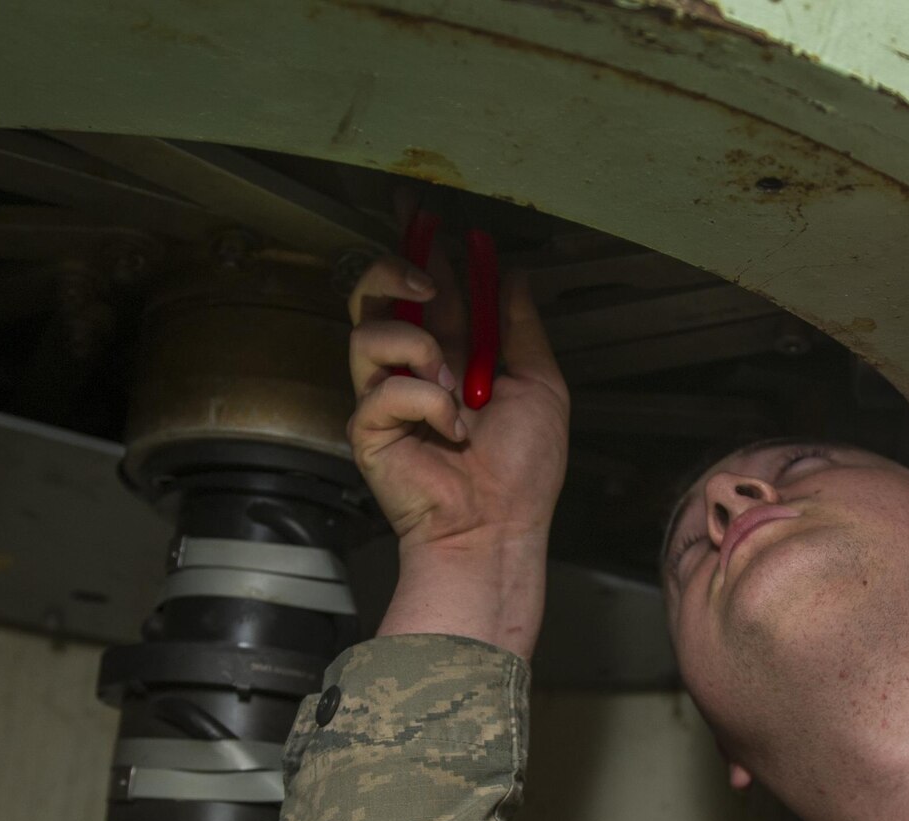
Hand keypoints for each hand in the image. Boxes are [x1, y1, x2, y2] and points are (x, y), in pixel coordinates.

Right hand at [345, 251, 570, 656]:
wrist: (500, 526)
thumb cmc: (523, 469)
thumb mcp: (541, 384)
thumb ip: (521, 326)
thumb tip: (512, 272)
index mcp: (452, 352)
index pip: (427, 285)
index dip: (420, 242)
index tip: (418, 205)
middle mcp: (412, 368)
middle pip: (375, 293)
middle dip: (394, 268)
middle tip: (427, 277)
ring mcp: (386, 397)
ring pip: (368, 332)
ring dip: (418, 347)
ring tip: (454, 383)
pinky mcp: (368, 429)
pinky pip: (382, 391)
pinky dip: (426, 404)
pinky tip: (452, 430)